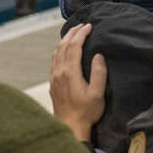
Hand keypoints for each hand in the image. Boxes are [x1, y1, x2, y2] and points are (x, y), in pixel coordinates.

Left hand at [50, 23, 107, 140]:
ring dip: (65, 40)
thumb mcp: (97, 94)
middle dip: (72, 33)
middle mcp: (59, 72)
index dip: (81, 34)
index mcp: (70, 72)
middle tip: (82, 25)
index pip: (74, 46)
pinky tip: (64, 50)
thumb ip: (99, 73)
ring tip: (74, 33)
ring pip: (56, 52)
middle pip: (63, 46)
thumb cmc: (86, 112)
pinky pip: (54, 60)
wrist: (69, 127)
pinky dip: (60, 49)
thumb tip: (98, 55)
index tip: (89, 26)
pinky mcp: (53, 83)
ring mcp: (54, 77)